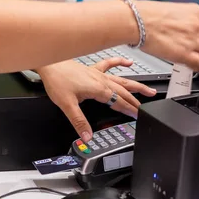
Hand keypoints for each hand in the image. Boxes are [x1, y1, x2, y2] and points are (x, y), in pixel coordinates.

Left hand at [37, 58, 156, 141]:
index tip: (139, 115)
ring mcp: (98, 73)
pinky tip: (128, 63)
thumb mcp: (67, 105)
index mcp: (98, 90)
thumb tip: (87, 136)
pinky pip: (110, 64)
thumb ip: (79, 122)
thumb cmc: (57, 81)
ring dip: (136, 85)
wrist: (49, 64)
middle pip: (124, 91)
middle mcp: (101, 80)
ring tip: (148, 89)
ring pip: (122, 80)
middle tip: (149, 104)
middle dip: (137, 99)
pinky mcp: (92, 68)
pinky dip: (120, 63)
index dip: (130, 110)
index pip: (119, 102)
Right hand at [133, 1, 198, 71]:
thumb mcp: (171, 10)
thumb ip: (181, 20)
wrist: (138, 21)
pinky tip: (190, 65)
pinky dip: (197, 66)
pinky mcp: (185, 53)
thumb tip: (181, 30)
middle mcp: (197, 25)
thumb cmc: (145, 15)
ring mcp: (193, 40)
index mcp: (194, 11)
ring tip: (194, 59)